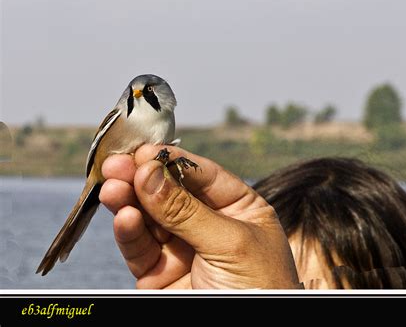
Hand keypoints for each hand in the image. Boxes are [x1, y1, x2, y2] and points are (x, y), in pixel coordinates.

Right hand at [99, 144, 300, 288]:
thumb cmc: (260, 287)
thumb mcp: (231, 243)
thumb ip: (187, 211)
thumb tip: (149, 173)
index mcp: (238, 208)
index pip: (201, 175)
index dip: (173, 161)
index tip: (145, 150)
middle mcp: (208, 224)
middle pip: (170, 192)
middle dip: (143, 177)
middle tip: (118, 164)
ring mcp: (182, 248)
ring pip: (149, 217)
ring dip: (129, 200)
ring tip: (113, 186)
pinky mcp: (159, 273)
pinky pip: (140, 247)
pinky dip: (129, 232)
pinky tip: (124, 216)